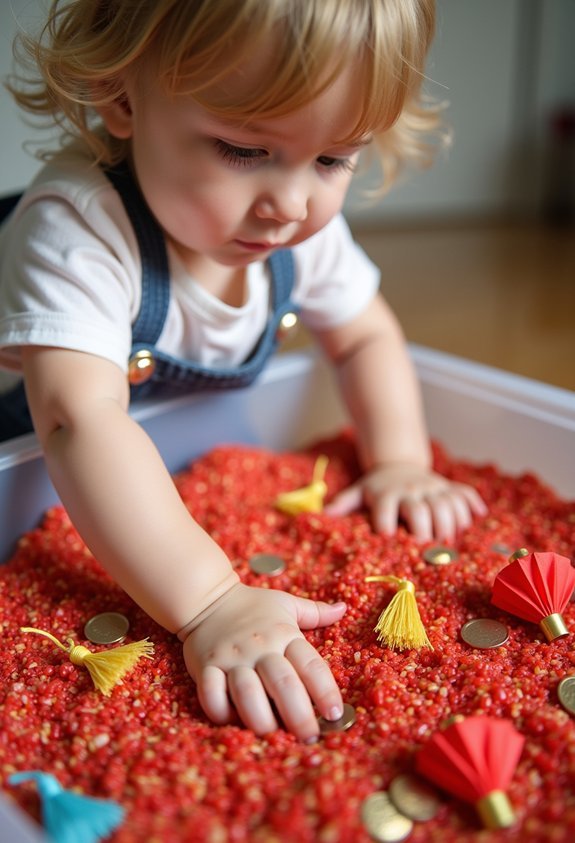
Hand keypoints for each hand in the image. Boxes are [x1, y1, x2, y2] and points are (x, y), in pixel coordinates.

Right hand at [181, 583, 346, 741]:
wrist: (206, 597)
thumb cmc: (252, 605)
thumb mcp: (286, 604)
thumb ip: (315, 612)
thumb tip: (343, 608)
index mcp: (284, 634)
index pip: (310, 664)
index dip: (325, 691)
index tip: (335, 714)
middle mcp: (260, 647)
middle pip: (283, 684)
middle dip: (299, 715)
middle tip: (309, 737)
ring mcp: (231, 658)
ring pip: (247, 692)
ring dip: (261, 718)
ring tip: (273, 736)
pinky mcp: (206, 666)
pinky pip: (211, 693)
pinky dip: (221, 711)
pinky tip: (232, 721)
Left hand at [324, 463, 486, 541]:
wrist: (398, 462)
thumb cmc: (377, 487)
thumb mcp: (358, 492)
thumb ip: (343, 503)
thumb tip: (324, 515)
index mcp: (386, 493)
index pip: (385, 507)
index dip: (386, 523)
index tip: (388, 539)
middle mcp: (410, 489)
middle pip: (420, 509)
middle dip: (423, 529)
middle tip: (425, 548)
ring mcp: (432, 488)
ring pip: (445, 503)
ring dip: (450, 522)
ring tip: (448, 541)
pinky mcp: (448, 487)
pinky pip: (464, 493)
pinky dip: (472, 504)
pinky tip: (477, 517)